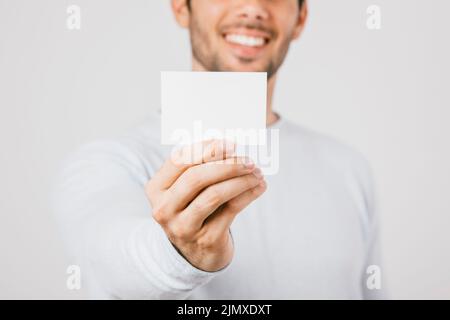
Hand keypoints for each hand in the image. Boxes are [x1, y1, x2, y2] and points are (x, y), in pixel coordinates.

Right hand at [145, 140, 265, 271]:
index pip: (179, 160)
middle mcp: (164, 209)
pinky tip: (259, 186)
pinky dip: (248, 194)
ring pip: (214, 194)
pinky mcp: (206, 240)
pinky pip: (231, 210)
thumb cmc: (194, 209)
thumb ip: (200, 167)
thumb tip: (228, 144)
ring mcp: (183, 227)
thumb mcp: (187, 189)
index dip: (205, 148)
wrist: (196, 252)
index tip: (230, 143)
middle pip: (196, 177)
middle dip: (227, 164)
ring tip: (257, 173)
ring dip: (240, 180)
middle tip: (248, 160)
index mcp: (156, 189)